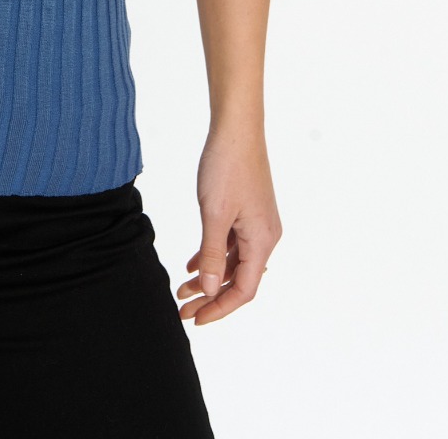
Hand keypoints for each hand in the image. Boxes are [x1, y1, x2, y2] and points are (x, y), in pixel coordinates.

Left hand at [176, 121, 281, 325]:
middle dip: (211, 296)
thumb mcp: (214, 214)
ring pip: (234, 262)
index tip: (195, 319)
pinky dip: (214, 255)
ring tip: (183, 288)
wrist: (236, 127)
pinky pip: (232, 243)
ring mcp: (257, 223)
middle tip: (183, 309)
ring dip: (210, 277)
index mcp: (262, 241)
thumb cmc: (227, 166)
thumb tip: (212, 291)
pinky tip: (193, 263)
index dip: (220, 308)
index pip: (245, 290)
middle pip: (240, 279)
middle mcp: (265, 236)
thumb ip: (213, 255)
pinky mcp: (247, 210)